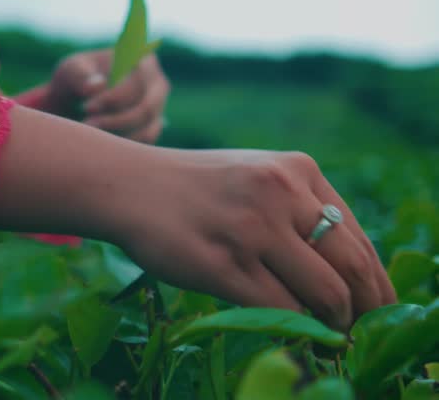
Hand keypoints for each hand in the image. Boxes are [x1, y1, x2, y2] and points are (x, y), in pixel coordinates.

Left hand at [47, 48, 169, 143]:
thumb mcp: (71, 71)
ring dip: (119, 138)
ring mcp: (159, 107)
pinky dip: (124, 148)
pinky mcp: (154, 128)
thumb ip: (80, 76)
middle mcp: (157, 83)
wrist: (78, 98)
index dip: (112, 99)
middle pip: (146, 109)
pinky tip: (101, 144)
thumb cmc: (76, 79)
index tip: (87, 108)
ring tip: (91, 137)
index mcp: (141, 60)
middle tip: (87, 126)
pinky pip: (145, 143)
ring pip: (148, 130)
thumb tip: (98, 86)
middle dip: (115, 122)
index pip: (134, 84)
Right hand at [108, 148, 395, 329]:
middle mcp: (281, 193)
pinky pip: (280, 310)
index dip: (373, 281)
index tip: (372, 306)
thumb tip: (345, 268)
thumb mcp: (255, 175)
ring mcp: (252, 229)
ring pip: (322, 294)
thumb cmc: (192, 187)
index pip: (357, 238)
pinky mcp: (223, 265)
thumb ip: (299, 207)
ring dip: (330, 323)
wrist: (127, 185)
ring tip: (325, 333)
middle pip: (351, 268)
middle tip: (355, 327)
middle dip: (362, 308)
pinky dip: (292, 327)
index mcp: (297, 169)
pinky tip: (287, 328)